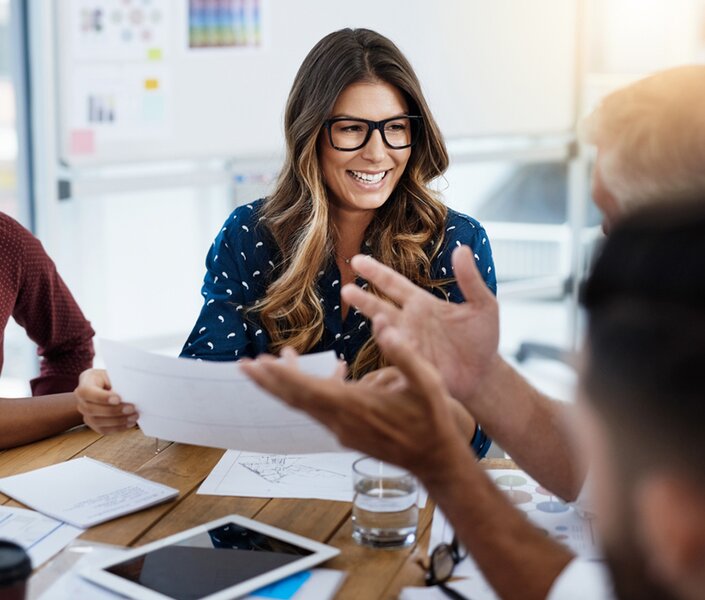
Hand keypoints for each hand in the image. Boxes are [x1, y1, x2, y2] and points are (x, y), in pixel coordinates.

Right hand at [75, 369, 137, 434]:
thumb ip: (118, 381)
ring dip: (118, 421)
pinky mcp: (92, 422)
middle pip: (91, 409)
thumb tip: (131, 390)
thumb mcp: (113, 373)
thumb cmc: (111, 377)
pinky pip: (103, 429)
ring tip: (134, 416)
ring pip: (97, 421)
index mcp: (85, 382)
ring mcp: (85, 413)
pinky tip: (129, 423)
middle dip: (114, 411)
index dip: (102, 397)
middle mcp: (81, 399)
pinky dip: (117, 428)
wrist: (104, 385)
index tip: (118, 399)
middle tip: (131, 408)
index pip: (87, 392)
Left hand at [241, 328, 469, 482]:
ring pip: (306, 405)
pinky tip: (335, 372)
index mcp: (354, 405)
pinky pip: (322, 409)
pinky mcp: (348, 434)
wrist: (434, 459)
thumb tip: (382, 323)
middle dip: (268, 382)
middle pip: (295, 399)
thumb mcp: (426, 381)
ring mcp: (342, 430)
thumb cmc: (430, 419)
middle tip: (243, 366)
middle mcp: (340, 420)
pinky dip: (314, 390)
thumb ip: (402, 353)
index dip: (279, 376)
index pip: (306, 389)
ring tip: (276, 361)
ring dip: (288, 384)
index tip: (256, 364)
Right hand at [342, 247, 499, 404]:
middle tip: (345, 290)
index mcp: (422, 304)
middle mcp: (409, 323)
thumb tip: (462, 249)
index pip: (393, 284)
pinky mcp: (414, 365)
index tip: (357, 260)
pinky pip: (400, 358)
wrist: (484, 374)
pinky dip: (396, 352)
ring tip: (380, 322)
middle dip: (363, 300)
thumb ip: (470, 279)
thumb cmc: (482, 338)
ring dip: (381, 329)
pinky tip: (396, 346)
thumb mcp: (483, 305)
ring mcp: (409, 345)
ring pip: (387, 334)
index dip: (375, 272)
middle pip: (380, 307)